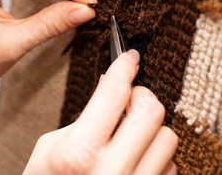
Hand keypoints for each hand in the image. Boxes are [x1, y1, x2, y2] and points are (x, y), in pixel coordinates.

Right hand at [23, 50, 177, 174]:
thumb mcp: (50, 148)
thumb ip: (84, 119)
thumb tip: (116, 88)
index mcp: (77, 155)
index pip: (114, 93)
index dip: (123, 68)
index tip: (129, 58)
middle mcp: (110, 174)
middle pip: (151, 111)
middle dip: (141, 97)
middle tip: (129, 98)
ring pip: (168, 139)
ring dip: (151, 131)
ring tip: (130, 137)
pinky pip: (171, 168)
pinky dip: (156, 159)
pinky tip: (136, 162)